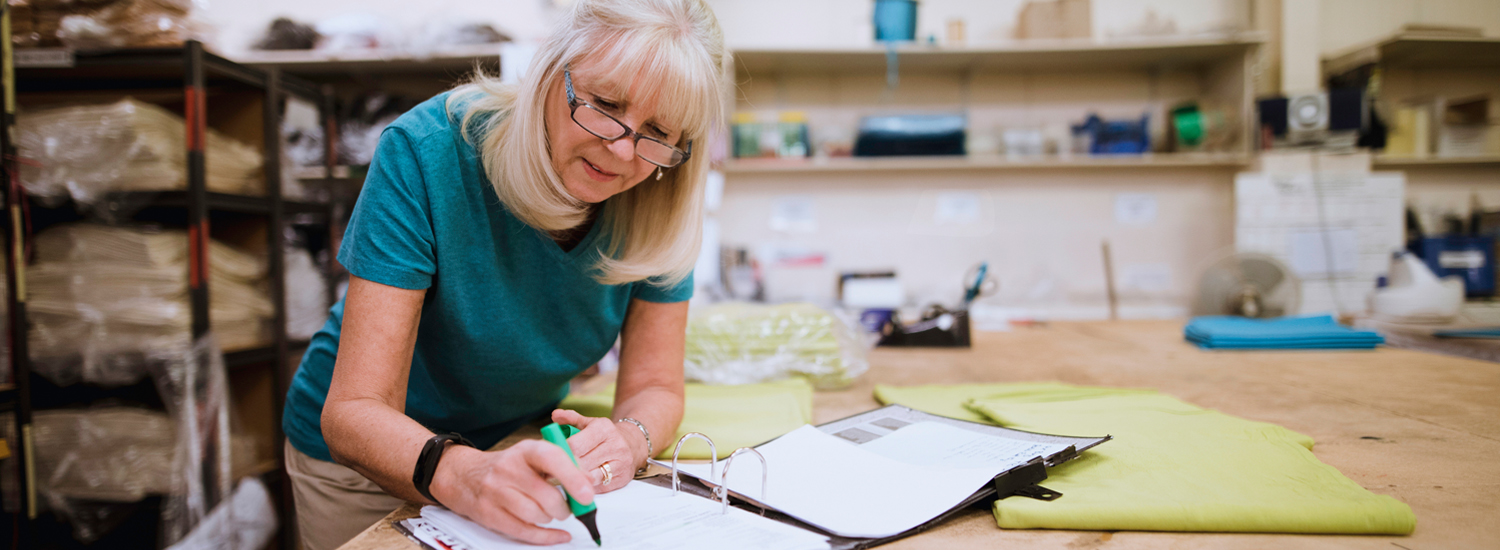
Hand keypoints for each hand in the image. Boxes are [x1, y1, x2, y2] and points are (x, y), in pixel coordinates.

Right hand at [428, 440, 594, 544]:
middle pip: (545, 495)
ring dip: (550, 518)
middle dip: (564, 507)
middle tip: (569, 508)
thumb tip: (588, 483)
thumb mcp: (531, 457)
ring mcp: (495, 491)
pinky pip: (523, 531)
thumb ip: (560, 466)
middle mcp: (508, 468)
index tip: (587, 495)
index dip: (572, 477)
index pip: (551, 458)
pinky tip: (557, 535)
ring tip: (551, 513)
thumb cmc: (508, 467)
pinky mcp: (488, 513)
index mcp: (525, 450)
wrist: (463, 475)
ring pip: (535, 514)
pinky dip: (545, 537)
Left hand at [551, 409, 647, 492]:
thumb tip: (555, 415)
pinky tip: (582, 483)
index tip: (552, 457)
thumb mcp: (591, 423)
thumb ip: (572, 418)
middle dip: (567, 468)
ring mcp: (621, 463)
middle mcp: (615, 445)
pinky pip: (600, 487)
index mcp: (604, 429)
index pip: (576, 445)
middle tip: (553, 471)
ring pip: (591, 477)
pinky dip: (588, 486)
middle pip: (583, 463)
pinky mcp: (623, 478)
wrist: (634, 444)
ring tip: (567, 477)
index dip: (561, 453)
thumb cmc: (606, 435)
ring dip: (577, 479)